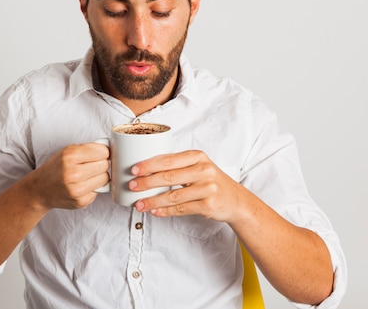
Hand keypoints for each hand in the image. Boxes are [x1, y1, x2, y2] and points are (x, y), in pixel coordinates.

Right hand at [32, 142, 109, 210]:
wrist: (40, 190)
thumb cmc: (56, 168)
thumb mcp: (67, 151)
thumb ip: (88, 148)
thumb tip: (110, 150)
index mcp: (70, 156)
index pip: (102, 152)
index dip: (102, 152)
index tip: (98, 154)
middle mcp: (73, 173)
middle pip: (105, 165)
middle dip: (100, 164)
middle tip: (91, 165)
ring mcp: (77, 190)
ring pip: (105, 178)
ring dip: (99, 176)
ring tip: (87, 175)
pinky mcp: (80, 202)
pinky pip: (99, 191)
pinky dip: (93, 188)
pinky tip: (82, 186)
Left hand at [128, 150, 242, 222]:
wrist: (236, 200)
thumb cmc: (211, 181)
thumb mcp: (199, 166)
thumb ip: (178, 165)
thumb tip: (146, 170)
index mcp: (198, 157)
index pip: (168, 159)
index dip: (149, 165)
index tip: (134, 170)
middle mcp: (203, 170)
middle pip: (168, 177)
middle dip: (146, 182)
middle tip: (132, 186)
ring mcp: (207, 188)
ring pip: (173, 196)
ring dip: (152, 200)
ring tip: (139, 204)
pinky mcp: (208, 205)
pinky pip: (181, 209)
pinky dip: (165, 211)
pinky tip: (154, 211)